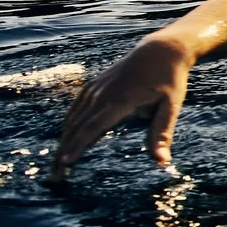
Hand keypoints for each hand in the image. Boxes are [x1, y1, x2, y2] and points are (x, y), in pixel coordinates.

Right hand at [54, 38, 191, 175]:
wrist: (161, 50)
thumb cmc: (169, 79)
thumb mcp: (171, 106)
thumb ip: (161, 134)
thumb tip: (162, 162)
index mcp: (119, 100)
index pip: (91, 128)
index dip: (76, 146)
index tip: (63, 164)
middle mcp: (101, 94)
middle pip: (76, 127)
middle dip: (64, 152)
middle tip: (55, 177)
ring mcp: (94, 89)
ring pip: (72, 119)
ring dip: (63, 141)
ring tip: (58, 165)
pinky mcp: (92, 86)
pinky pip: (75, 109)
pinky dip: (68, 126)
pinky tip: (65, 140)